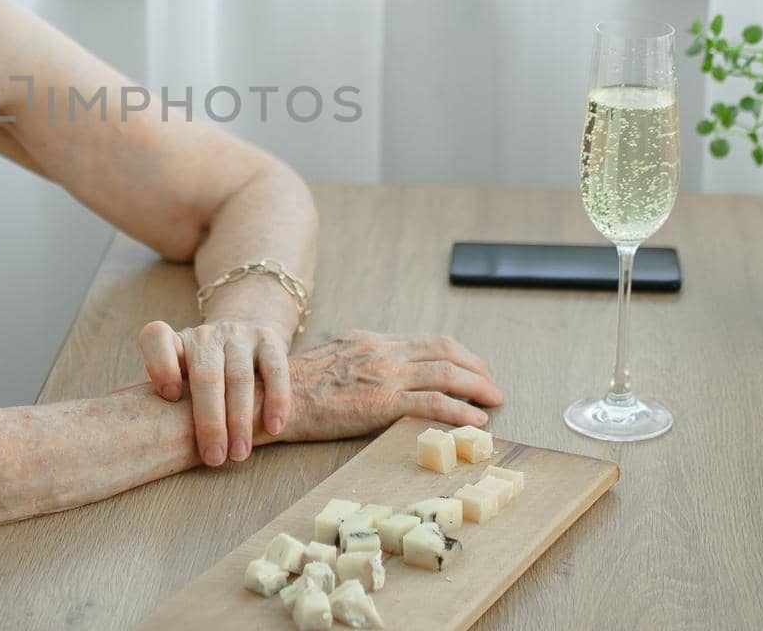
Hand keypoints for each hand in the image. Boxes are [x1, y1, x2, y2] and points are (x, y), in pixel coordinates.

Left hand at [138, 318, 290, 466]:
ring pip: (239, 376)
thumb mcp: (181, 376)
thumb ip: (162, 396)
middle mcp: (205, 336)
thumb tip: (141, 429)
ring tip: (239, 454)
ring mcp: (238, 335)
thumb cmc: (205, 373)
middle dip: (209, 420)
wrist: (246, 336)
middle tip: (214, 458)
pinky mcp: (268, 340)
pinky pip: (274, 370)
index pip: (156, 338)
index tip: (169, 396)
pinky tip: (274, 427)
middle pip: (205, 374)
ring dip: (240, 419)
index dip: (159, 365)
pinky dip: (276, 399)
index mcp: (176, 343)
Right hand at [274, 329, 503, 442]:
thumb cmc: (292, 388)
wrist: (269, 399)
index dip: (458, 355)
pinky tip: (475, 422)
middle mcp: (381, 352)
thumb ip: (360, 362)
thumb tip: (381, 375)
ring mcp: (383, 376)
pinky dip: (460, 411)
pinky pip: (432, 404)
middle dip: (476, 368)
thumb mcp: (332, 361)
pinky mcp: (380, 403)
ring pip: (446, 374)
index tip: (473, 369)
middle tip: (492, 387)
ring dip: (477, 388)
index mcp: (371, 341)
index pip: (427, 342)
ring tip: (493, 402)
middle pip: (445, 351)